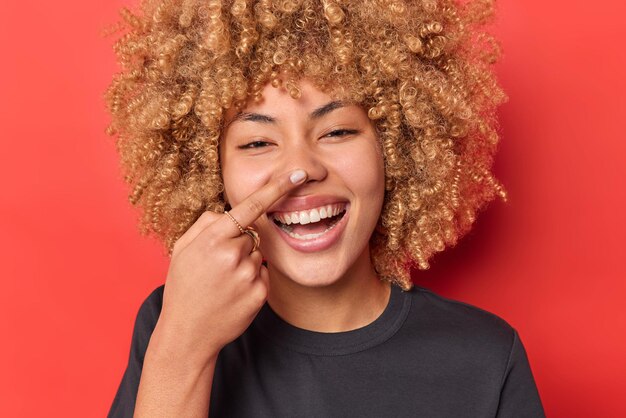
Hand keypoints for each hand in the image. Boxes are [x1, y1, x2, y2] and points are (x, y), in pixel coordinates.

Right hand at [153, 169, 307, 361]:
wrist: (188, 334)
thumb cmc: (184, 288)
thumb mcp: (182, 250)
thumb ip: (206, 224)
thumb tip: (229, 213)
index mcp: (213, 239)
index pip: (250, 207)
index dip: (276, 189)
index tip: (296, 175)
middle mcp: (233, 255)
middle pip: (250, 234)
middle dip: (238, 244)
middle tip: (217, 266)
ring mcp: (248, 275)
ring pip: (257, 254)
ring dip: (245, 262)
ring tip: (223, 282)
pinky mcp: (260, 293)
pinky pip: (263, 273)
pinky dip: (252, 279)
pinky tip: (234, 292)